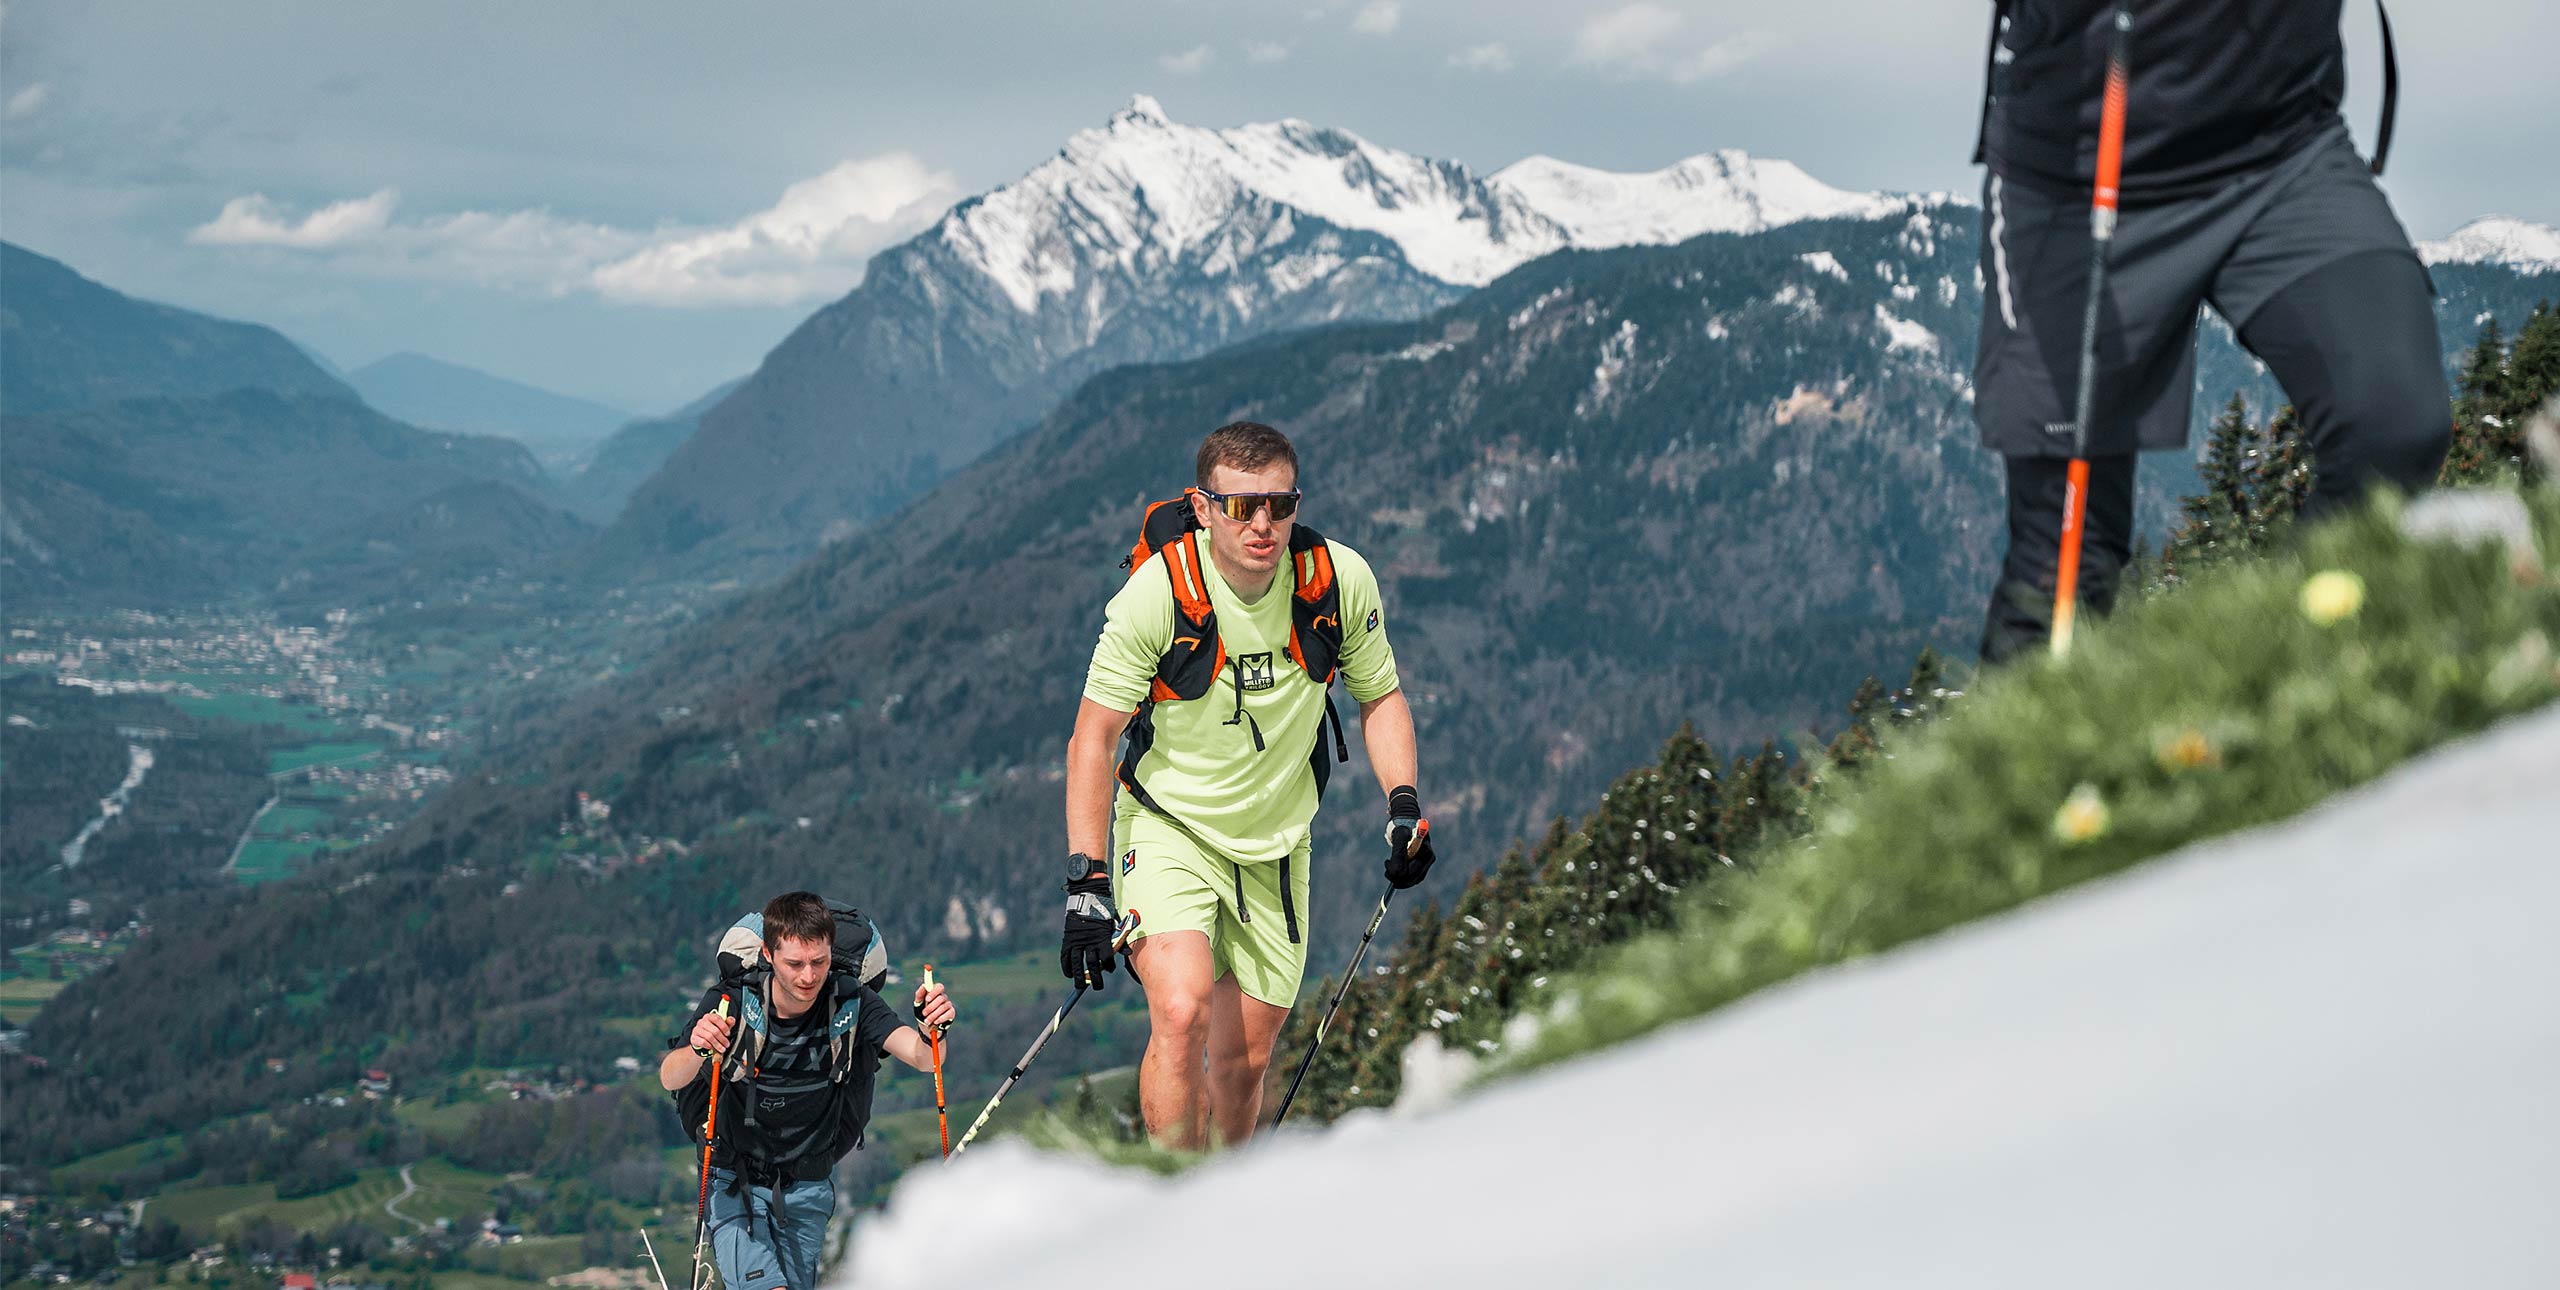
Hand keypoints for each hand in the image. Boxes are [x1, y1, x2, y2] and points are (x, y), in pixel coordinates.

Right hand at [687, 1005, 734, 1056]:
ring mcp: (696, 1029)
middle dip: (723, 1039)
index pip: (717, 1018)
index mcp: (709, 1016)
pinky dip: (709, 1045)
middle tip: (727, 1044)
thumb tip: (731, 1020)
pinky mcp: (693, 1038)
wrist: (702, 1043)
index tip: (728, 1034)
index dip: (724, 1026)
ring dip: (717, 1044)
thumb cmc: (714, 1033)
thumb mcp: (722, 1028)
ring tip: (722, 1049)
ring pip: (709, 1037)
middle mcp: (702, 1021)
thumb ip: (728, 1023)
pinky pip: (703, 1042)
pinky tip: (712, 1047)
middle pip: (714, 1030)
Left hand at [911, 981, 954, 1031]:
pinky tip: (935, 1022)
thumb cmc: (922, 1011)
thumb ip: (920, 994)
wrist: (926, 1026)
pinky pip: (948, 1014)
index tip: (927, 999)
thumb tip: (924, 986)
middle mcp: (943, 997)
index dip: (934, 992)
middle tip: (924, 1013)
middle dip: (931, 1007)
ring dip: (934, 1015)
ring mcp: (948, 1005)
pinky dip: (941, 1018)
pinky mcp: (951, 1013)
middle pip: (941, 998)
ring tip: (927, 1021)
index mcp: (935, 992)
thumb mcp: (918, 1003)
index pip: (939, 987)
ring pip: (943, 1007)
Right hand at [1061, 867, 1119, 989]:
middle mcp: (1090, 941)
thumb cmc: (1105, 911)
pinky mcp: (1068, 939)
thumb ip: (1120, 939)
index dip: (1108, 965)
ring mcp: (1077, 940)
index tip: (1109, 969)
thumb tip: (1128, 953)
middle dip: (1096, 977)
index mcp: (1103, 937)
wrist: (1088, 897)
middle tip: (1098, 986)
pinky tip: (1069, 974)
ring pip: (1077, 963)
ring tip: (1080, 986)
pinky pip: (1065, 956)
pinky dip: (1067, 966)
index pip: (1107, 957)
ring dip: (1079, 976)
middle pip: (1093, 964)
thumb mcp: (1115, 924)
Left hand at [1384, 785, 1435, 889]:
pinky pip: (1409, 877)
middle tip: (1386, 866)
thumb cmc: (1402, 824)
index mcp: (1426, 852)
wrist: (1405, 818)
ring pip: (1411, 880)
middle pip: (1413, 879)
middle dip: (1397, 877)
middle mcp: (1428, 859)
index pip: (1413, 873)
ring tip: (1387, 864)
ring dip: (1397, 877)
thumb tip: (1397, 872)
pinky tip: (1392, 866)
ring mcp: (1424, 862)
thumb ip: (1399, 853)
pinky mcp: (1419, 863)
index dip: (1398, 874)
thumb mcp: (1399, 836)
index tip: (1387, 863)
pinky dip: (1399, 875)